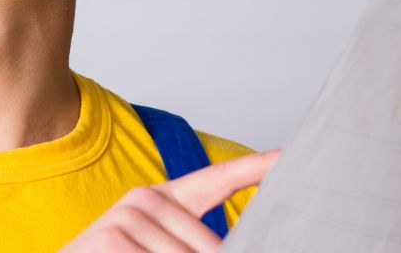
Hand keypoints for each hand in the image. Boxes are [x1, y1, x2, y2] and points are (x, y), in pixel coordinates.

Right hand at [59, 149, 279, 251]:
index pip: (219, 177)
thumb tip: (234, 246)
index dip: (257, 166)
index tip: (289, 156)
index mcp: (164, 199)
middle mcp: (146, 199)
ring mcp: (127, 216)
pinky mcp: (111, 238)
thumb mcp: (160, 249)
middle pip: (211, 246)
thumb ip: (192, 241)